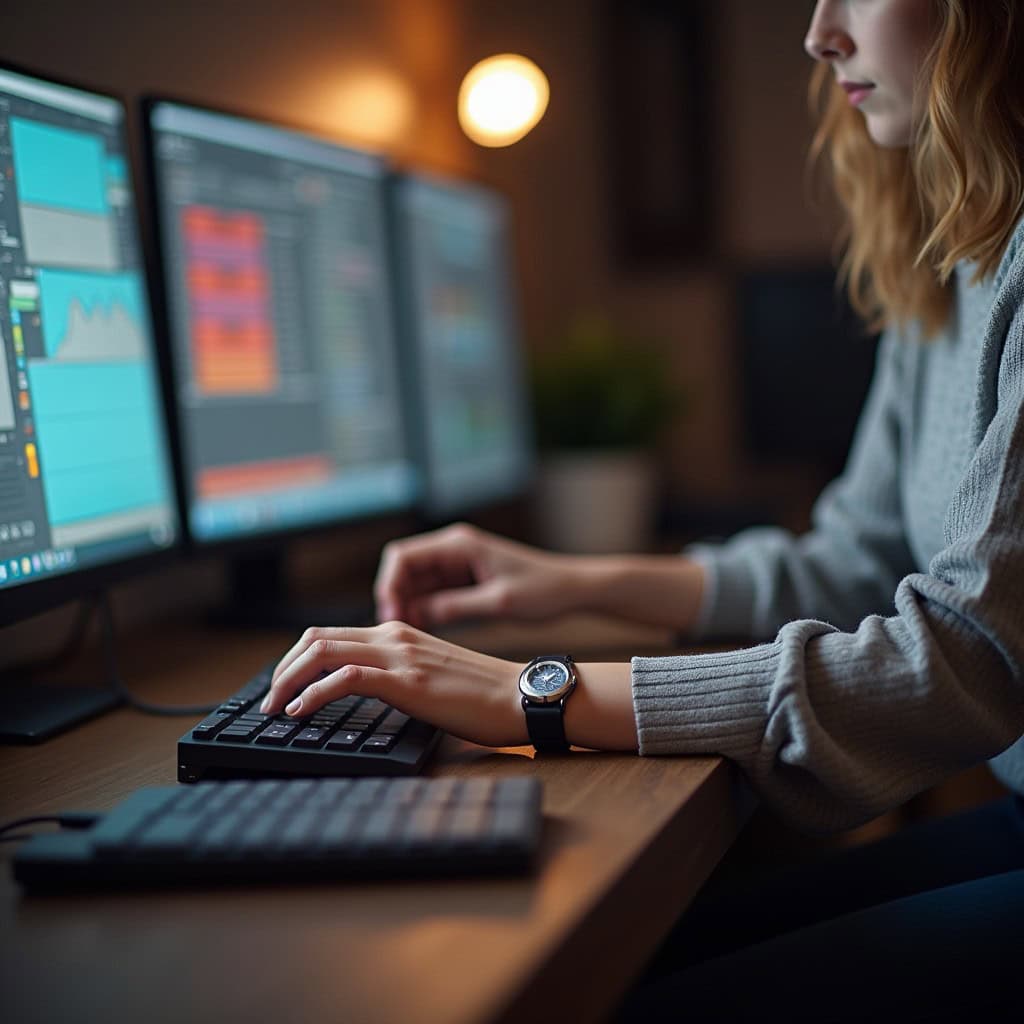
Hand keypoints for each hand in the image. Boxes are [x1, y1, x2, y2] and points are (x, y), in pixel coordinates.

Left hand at [259, 621, 527, 747]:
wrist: (521, 695)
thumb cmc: (483, 693)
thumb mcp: (432, 674)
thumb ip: (399, 674)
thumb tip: (366, 692)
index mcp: (399, 633)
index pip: (329, 634)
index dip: (296, 659)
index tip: (283, 688)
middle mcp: (394, 636)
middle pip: (316, 638)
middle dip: (282, 668)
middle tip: (268, 701)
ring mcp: (400, 656)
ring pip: (323, 651)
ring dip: (288, 679)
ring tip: (274, 708)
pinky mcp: (407, 680)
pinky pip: (345, 677)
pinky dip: (313, 692)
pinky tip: (300, 710)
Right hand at [374, 522, 582, 627]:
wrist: (574, 589)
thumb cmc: (544, 590)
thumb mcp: (498, 603)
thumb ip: (455, 607)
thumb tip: (416, 616)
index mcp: (460, 545)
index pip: (402, 556)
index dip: (389, 585)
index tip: (389, 614)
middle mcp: (454, 550)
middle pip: (405, 570)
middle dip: (395, 598)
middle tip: (395, 631)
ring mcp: (458, 565)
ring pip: (416, 584)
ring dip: (408, 607)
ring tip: (408, 636)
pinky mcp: (465, 581)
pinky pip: (433, 594)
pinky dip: (425, 611)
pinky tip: (425, 633)